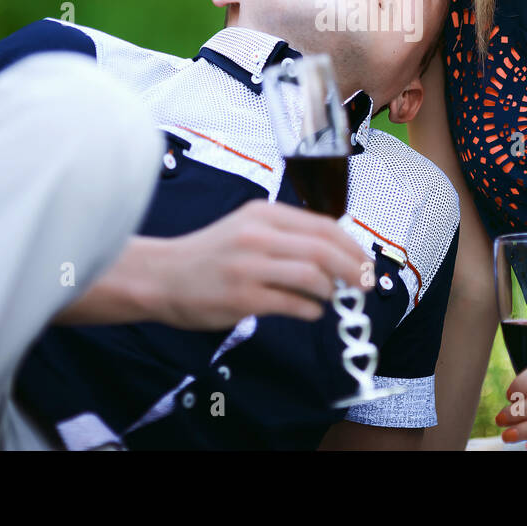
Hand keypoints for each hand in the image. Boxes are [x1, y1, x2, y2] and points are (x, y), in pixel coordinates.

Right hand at [138, 199, 367, 330]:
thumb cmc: (209, 254)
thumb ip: (286, 235)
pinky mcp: (243, 298)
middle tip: (365, 284)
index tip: (365, 262)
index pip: (323, 226)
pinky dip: (311, 310)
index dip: (351, 246)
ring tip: (330, 298)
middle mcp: (258, 235)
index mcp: (263, 214)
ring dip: (331, 290)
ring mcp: (250, 267)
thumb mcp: (247, 227)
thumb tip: (336, 254)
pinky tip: (310, 311)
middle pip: (323, 249)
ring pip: (312, 276)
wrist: (161, 275)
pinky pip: (293, 304)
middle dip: (353, 268)